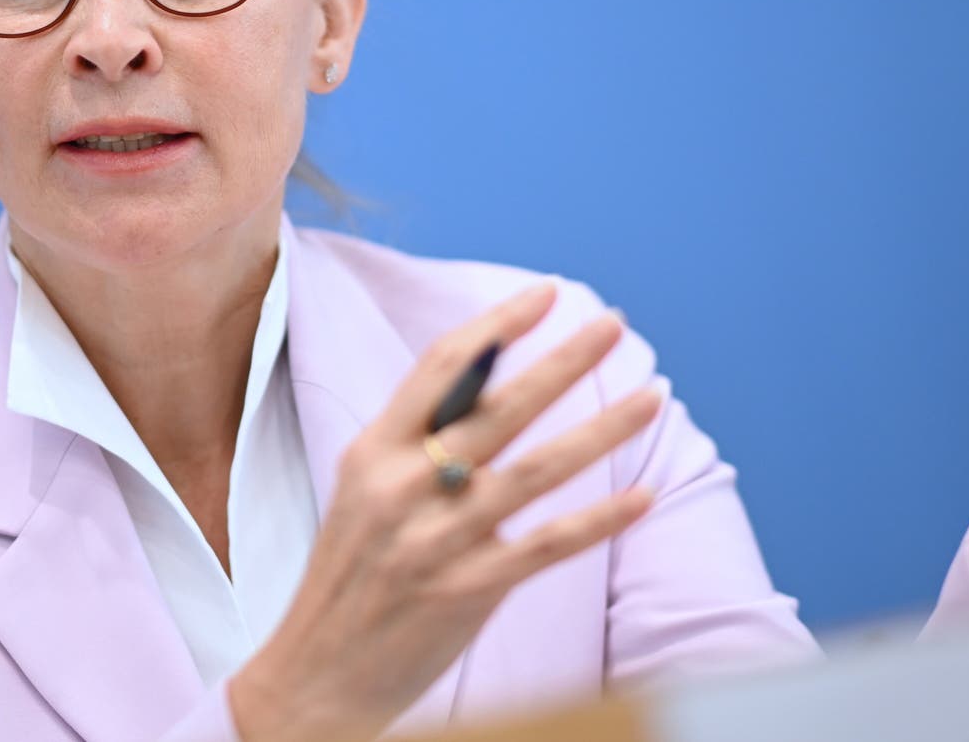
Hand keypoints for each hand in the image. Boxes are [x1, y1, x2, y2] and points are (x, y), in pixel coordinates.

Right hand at [227, 281, 659, 741]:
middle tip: (613, 322)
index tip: (544, 293)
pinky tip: (643, 495)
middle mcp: (405, 487)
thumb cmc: (352, 573)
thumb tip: (488, 380)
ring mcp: (438, 540)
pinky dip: (600, 518)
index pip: (442, 367)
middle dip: (564, 359)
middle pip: (500, 406)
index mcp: (374, 451)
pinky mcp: (467, 590)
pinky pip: (549, 544)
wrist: (316, 674)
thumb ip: (418, 440)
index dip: (496, 326)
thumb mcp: (365, 489)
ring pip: (538, 469)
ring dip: (603, 428)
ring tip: (653, 395)